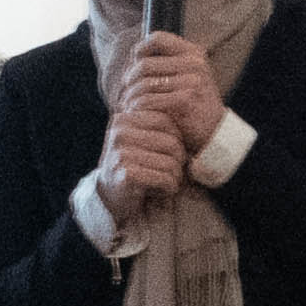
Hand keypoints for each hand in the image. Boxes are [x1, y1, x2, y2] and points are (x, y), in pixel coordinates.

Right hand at [98, 104, 187, 219]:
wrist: (114, 198)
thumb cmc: (138, 166)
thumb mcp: (146, 140)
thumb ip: (162, 125)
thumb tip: (191, 107)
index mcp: (124, 119)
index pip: (166, 121)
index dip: (177, 140)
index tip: (167, 156)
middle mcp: (119, 133)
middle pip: (172, 143)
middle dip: (177, 161)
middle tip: (165, 172)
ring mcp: (121, 154)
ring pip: (172, 163)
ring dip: (174, 177)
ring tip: (160, 182)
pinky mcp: (127, 175)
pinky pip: (166, 179)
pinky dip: (169, 188)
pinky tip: (157, 191)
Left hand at [127, 27, 224, 153]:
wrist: (215, 133)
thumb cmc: (194, 105)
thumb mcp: (188, 77)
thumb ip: (167, 64)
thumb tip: (133, 55)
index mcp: (193, 53)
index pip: (157, 38)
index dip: (139, 50)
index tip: (133, 66)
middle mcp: (194, 64)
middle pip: (144, 64)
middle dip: (129, 79)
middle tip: (126, 93)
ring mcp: (190, 81)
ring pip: (142, 84)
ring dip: (130, 97)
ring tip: (129, 106)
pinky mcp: (184, 100)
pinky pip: (146, 101)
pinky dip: (136, 109)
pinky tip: (136, 115)